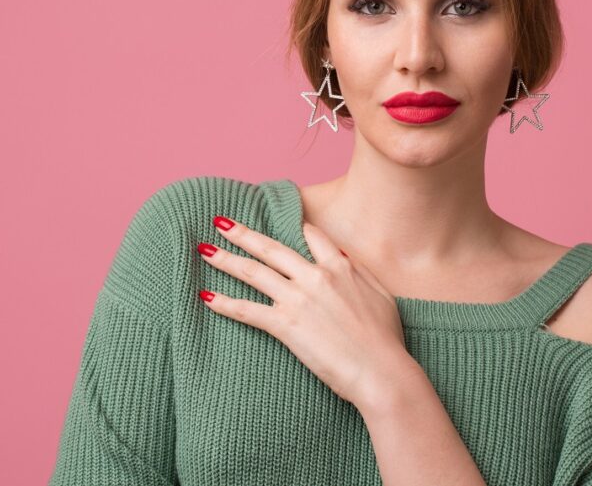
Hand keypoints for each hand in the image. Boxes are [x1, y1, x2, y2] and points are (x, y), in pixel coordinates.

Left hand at [197, 215, 418, 407]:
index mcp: (340, 266)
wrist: (380, 370)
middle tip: (221, 222)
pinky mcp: (285, 324)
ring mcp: (298, 299)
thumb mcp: (380, 294)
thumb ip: (358, 273)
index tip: (282, 222)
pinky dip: (224, 303)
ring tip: (204, 250)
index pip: (312, 237)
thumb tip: (343, 259)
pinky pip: (246, 310)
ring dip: (225, 259)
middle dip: (244, 234)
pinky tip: (205, 296)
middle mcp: (315, 275)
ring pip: (253, 273)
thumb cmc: (386, 339)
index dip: (295, 228)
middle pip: (271, 248)